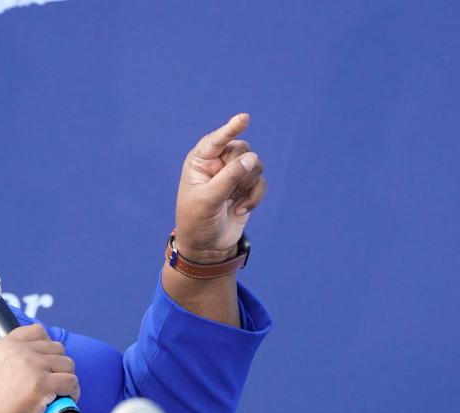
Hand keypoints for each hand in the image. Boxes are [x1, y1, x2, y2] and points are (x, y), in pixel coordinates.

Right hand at [0, 324, 78, 412]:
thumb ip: (15, 360)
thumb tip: (42, 361)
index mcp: (5, 345)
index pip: (38, 331)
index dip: (47, 346)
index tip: (46, 362)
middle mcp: (19, 351)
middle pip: (57, 348)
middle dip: (58, 366)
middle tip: (52, 383)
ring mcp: (32, 366)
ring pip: (67, 364)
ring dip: (67, 379)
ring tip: (58, 394)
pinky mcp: (43, 384)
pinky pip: (71, 382)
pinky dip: (72, 393)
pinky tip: (63, 401)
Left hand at [174, 113, 267, 261]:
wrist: (206, 246)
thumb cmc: (197, 221)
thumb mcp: (209, 200)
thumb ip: (230, 177)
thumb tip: (252, 158)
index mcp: (199, 161)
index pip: (217, 139)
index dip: (231, 128)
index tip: (244, 118)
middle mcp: (217, 163)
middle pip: (241, 149)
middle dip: (241, 170)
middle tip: (229, 190)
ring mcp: (233, 174)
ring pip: (255, 164)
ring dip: (248, 185)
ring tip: (233, 203)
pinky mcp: (246, 187)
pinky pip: (261, 182)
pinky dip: (255, 197)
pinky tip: (240, 210)